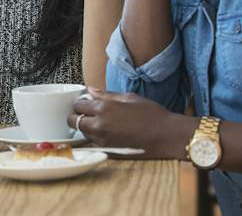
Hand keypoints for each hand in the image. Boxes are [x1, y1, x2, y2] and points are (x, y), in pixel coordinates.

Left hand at [67, 88, 195, 158]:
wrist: (168, 136)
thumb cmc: (152, 114)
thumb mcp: (129, 98)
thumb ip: (106, 95)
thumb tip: (90, 90)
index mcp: (104, 108)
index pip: (78, 105)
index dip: (80, 103)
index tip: (85, 102)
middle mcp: (100, 125)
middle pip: (74, 121)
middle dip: (77, 116)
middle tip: (87, 113)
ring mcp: (103, 141)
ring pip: (83, 133)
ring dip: (86, 127)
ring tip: (100, 123)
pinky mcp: (109, 152)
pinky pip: (94, 144)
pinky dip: (95, 138)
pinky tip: (107, 133)